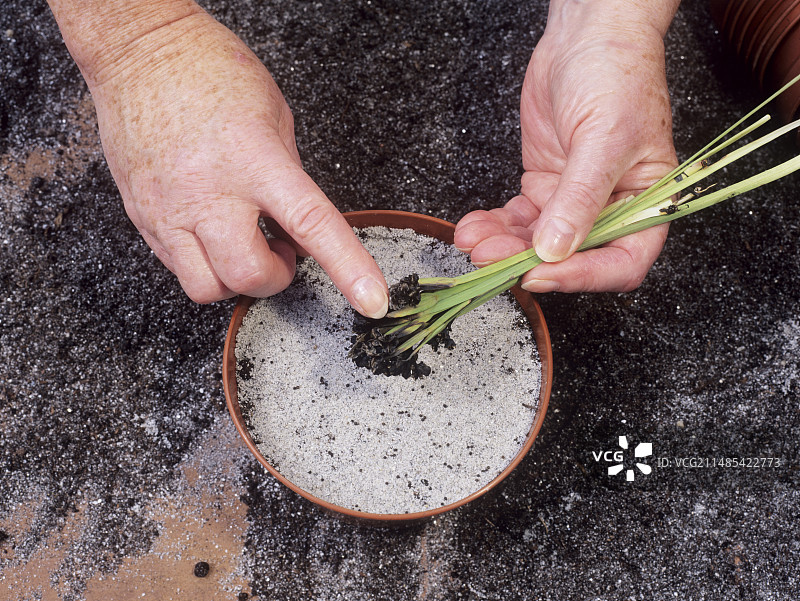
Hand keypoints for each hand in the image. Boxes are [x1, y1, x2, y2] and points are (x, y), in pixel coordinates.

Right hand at [54, 4, 388, 315]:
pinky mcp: (141, 216)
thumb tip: (302, 233)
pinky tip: (211, 233)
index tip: (373, 301)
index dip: (348, 269)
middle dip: (274, 278)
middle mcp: (209, 191)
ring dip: (234, 280)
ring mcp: (168, 208)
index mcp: (255, 160)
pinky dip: (203, 263)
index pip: (311, 225)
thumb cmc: (211, 72)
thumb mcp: (275, 118)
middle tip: (281, 253)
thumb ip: (292, 180)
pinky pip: (176, 267)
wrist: (138, 52)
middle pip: (247, 276)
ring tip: (242, 245)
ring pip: (206, 287)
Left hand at [454, 1, 678, 292]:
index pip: (620, 262)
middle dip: (527, 262)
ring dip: (503, 247)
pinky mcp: (543, 186)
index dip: (582, 277)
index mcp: (646, 205)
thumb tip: (555, 250)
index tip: (539, 275)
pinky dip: (494, 227)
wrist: (585, 35)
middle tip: (491, 259)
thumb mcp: (603, 138)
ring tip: (473, 242)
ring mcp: (572, 200)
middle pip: (571, 259)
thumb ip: (580, 198)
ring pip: (537, 243)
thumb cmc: (617, 74)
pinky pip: (518, 220)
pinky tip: (473, 227)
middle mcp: (610, 209)